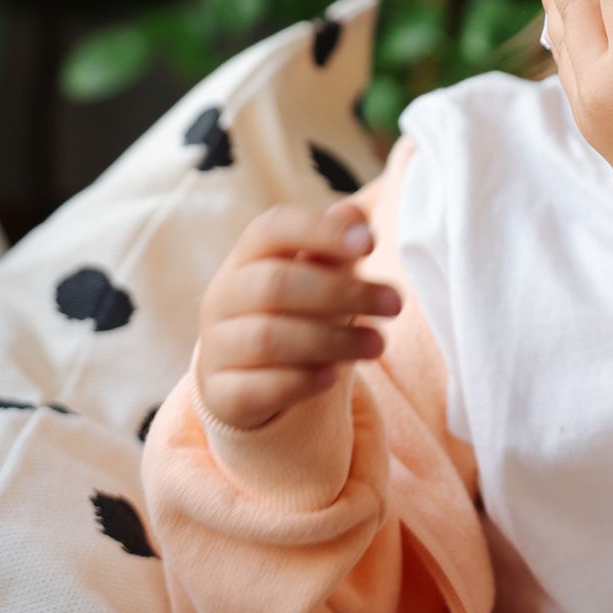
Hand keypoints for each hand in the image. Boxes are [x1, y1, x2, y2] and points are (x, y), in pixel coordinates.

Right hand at [195, 198, 402, 429]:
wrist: (249, 377)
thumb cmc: (293, 312)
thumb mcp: (316, 276)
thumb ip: (334, 246)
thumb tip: (355, 218)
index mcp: (246, 257)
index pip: (272, 229)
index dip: (320, 231)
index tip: (370, 244)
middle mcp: (223, 297)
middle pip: (275, 285)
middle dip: (343, 293)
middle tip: (395, 304)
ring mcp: (218, 347)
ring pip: (270, 338)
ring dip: (334, 341)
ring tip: (378, 345)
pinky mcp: (223, 395)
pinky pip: (258, 387)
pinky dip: (301, 381)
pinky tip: (332, 376)